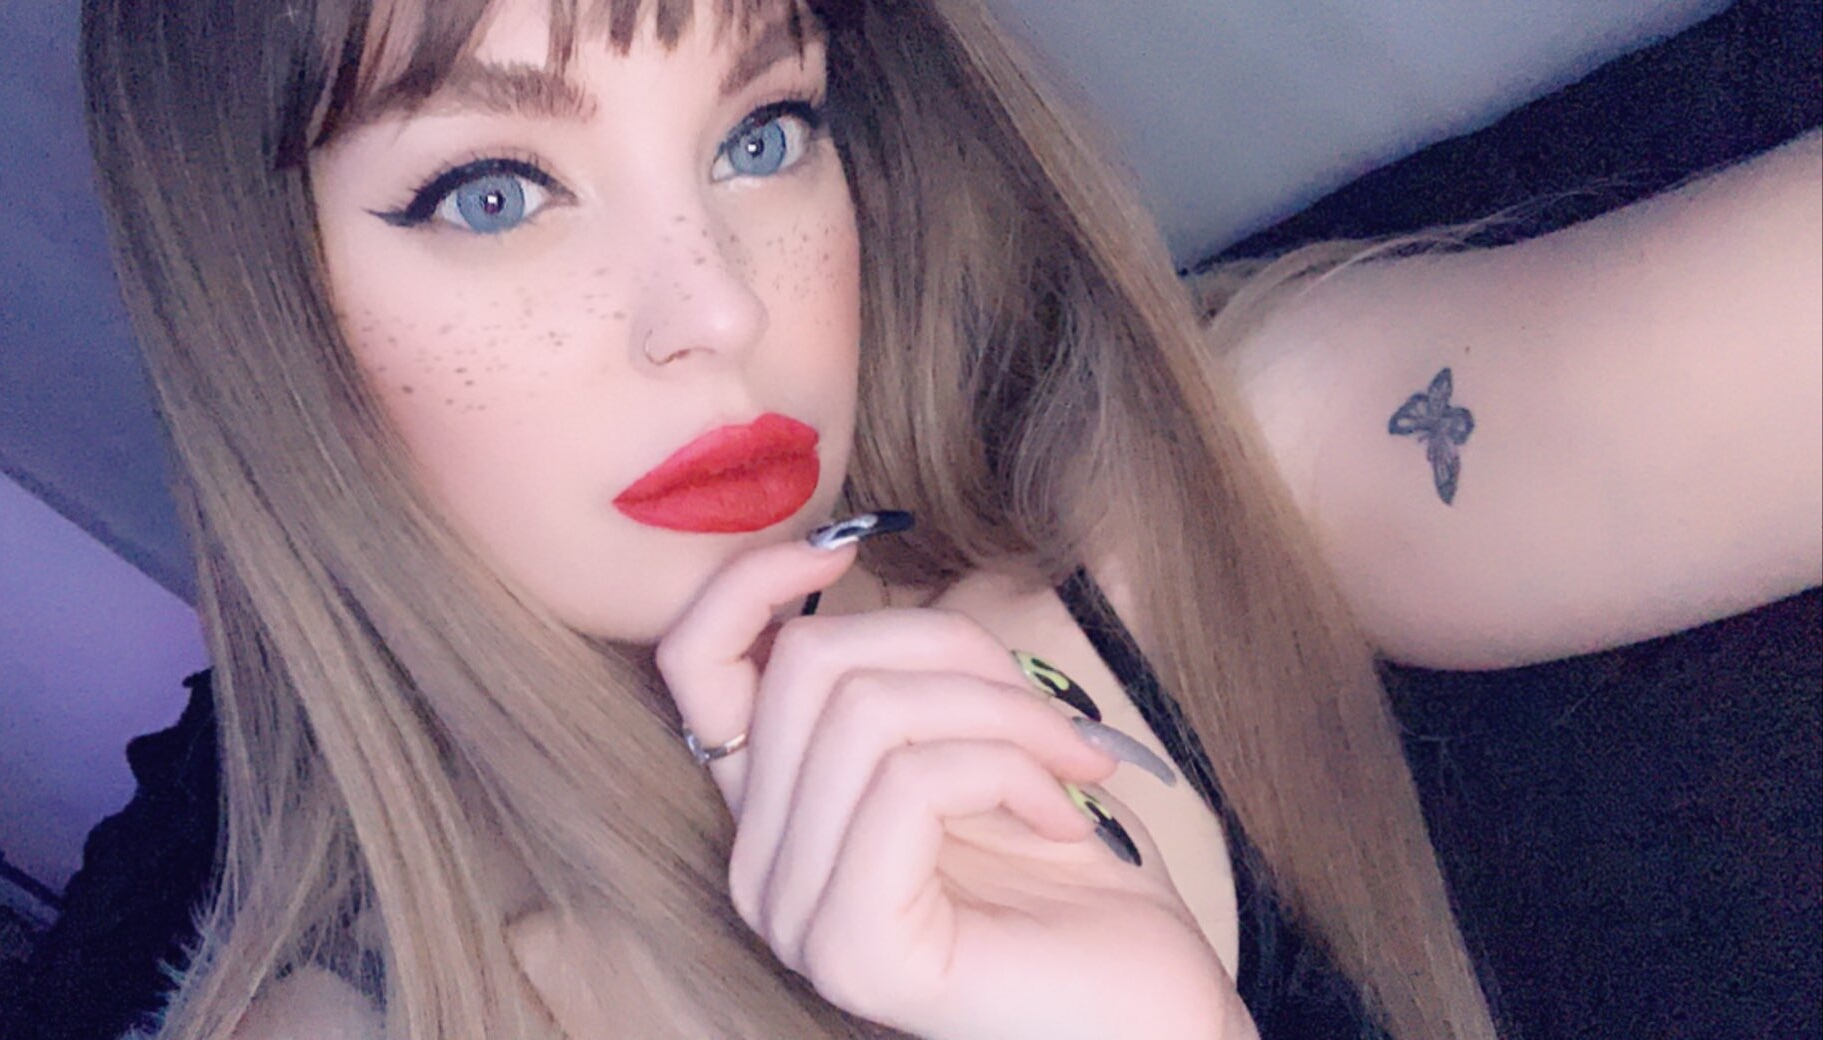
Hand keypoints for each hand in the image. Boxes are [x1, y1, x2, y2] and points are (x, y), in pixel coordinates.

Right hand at [653, 532, 1255, 1039]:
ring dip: (1006, 714)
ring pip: (868, 713)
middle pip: (809, 665)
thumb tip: (837, 554)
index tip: (850, 543)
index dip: (753, 581)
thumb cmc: (1075, 875)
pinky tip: (1066, 818)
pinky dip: (1012, 771)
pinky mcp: (852, 949)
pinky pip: (911, 783)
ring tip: (1074, 767)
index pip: (693, 664)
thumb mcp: (973, 738)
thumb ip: (896, 674)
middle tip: (1054, 713)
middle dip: (955, 652)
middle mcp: (760, 866)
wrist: (1151, 1005)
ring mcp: (795, 916)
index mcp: (776, 810)